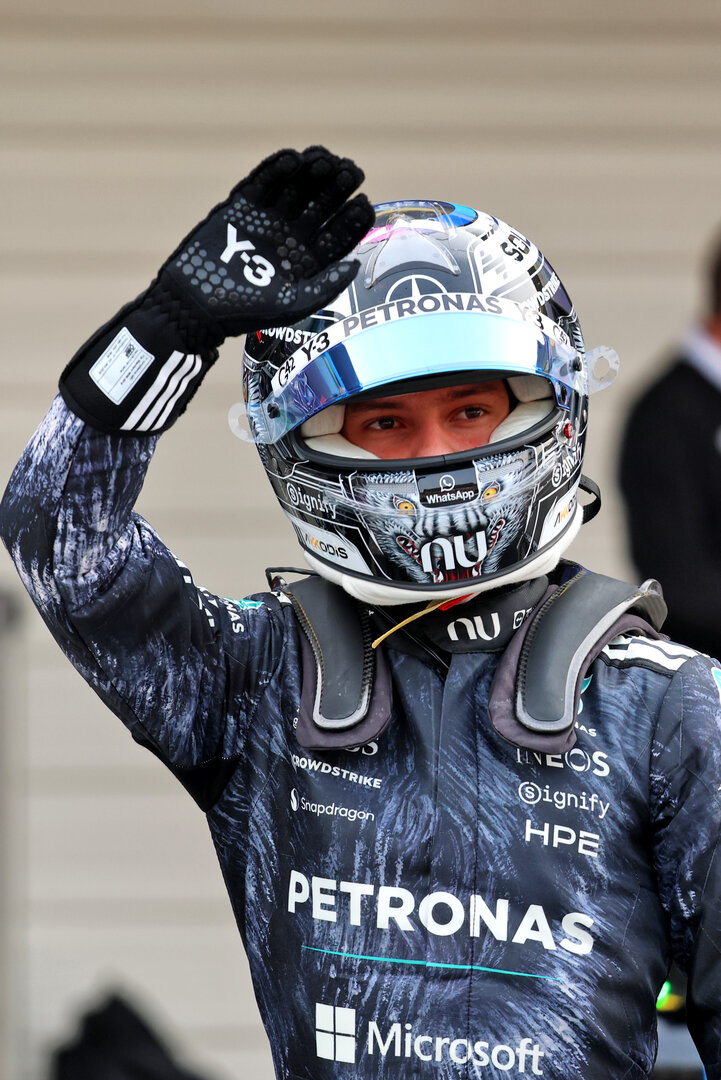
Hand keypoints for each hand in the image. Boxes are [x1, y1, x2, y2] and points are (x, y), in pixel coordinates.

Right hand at [152, 145, 374, 345]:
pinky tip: (293, 159)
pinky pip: (264, 181)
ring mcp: (268, 217)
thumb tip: (355, 266)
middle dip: (337, 187)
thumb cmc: (246, 311)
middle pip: (322, 204)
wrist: (196, 303)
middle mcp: (292, 235)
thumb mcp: (292, 305)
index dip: (352, 220)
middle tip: (351, 172)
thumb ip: (325, 287)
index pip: (338, 235)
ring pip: (297, 188)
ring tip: (325, 161)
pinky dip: (277, 169)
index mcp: (309, 260)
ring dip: (312, 173)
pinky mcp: (242, 205)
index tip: (363, 204)